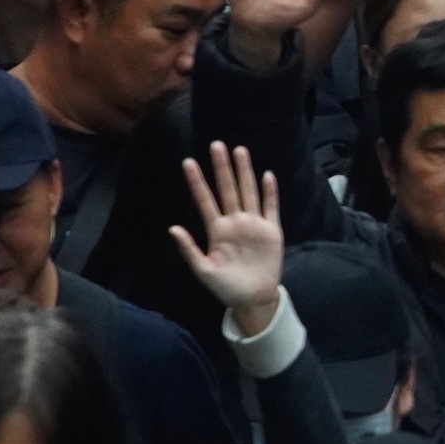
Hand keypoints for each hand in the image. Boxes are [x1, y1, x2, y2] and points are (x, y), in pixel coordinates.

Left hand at [168, 141, 285, 335]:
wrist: (253, 298)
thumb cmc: (226, 287)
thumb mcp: (203, 271)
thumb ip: (189, 250)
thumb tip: (173, 228)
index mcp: (216, 230)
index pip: (205, 200)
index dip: (197, 182)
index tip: (188, 162)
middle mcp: (234, 222)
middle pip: (228, 189)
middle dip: (222, 168)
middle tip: (216, 145)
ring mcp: (253, 224)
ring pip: (248, 191)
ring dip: (244, 172)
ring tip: (239, 150)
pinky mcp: (271, 230)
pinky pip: (270, 207)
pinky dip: (269, 192)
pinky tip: (267, 176)